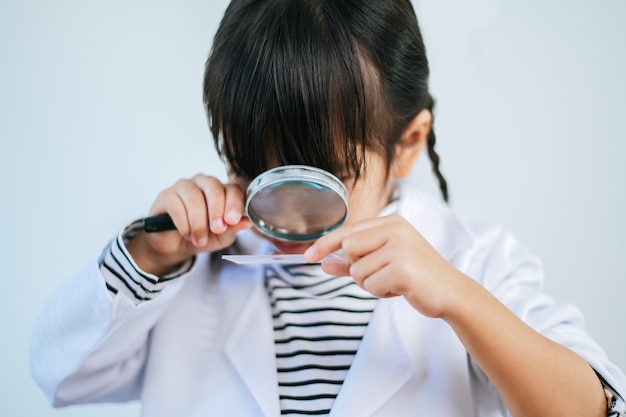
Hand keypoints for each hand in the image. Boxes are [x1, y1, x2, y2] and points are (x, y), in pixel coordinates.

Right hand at [126, 174, 251, 274]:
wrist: (175, 246)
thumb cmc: (202, 237)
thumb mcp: (221, 237)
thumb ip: (233, 228)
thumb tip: (248, 222)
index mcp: (222, 191)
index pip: (232, 189)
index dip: (234, 204)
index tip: (231, 220)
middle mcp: (204, 183)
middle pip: (213, 187)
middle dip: (217, 210)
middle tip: (217, 229)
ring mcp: (184, 186)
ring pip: (194, 197)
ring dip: (198, 222)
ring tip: (199, 239)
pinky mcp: (166, 195)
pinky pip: (176, 206)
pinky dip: (183, 223)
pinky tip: (186, 234)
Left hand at [304, 214, 463, 318]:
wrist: (452, 293)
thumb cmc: (417, 276)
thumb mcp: (382, 263)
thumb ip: (353, 261)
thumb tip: (323, 262)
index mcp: (391, 222)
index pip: (348, 229)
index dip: (325, 243)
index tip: (308, 256)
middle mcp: (395, 229)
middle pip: (348, 248)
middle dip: (358, 268)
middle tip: (382, 275)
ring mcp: (399, 247)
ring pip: (358, 270)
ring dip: (371, 284)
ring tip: (395, 282)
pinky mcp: (402, 268)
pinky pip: (370, 285)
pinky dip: (380, 292)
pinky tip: (400, 289)